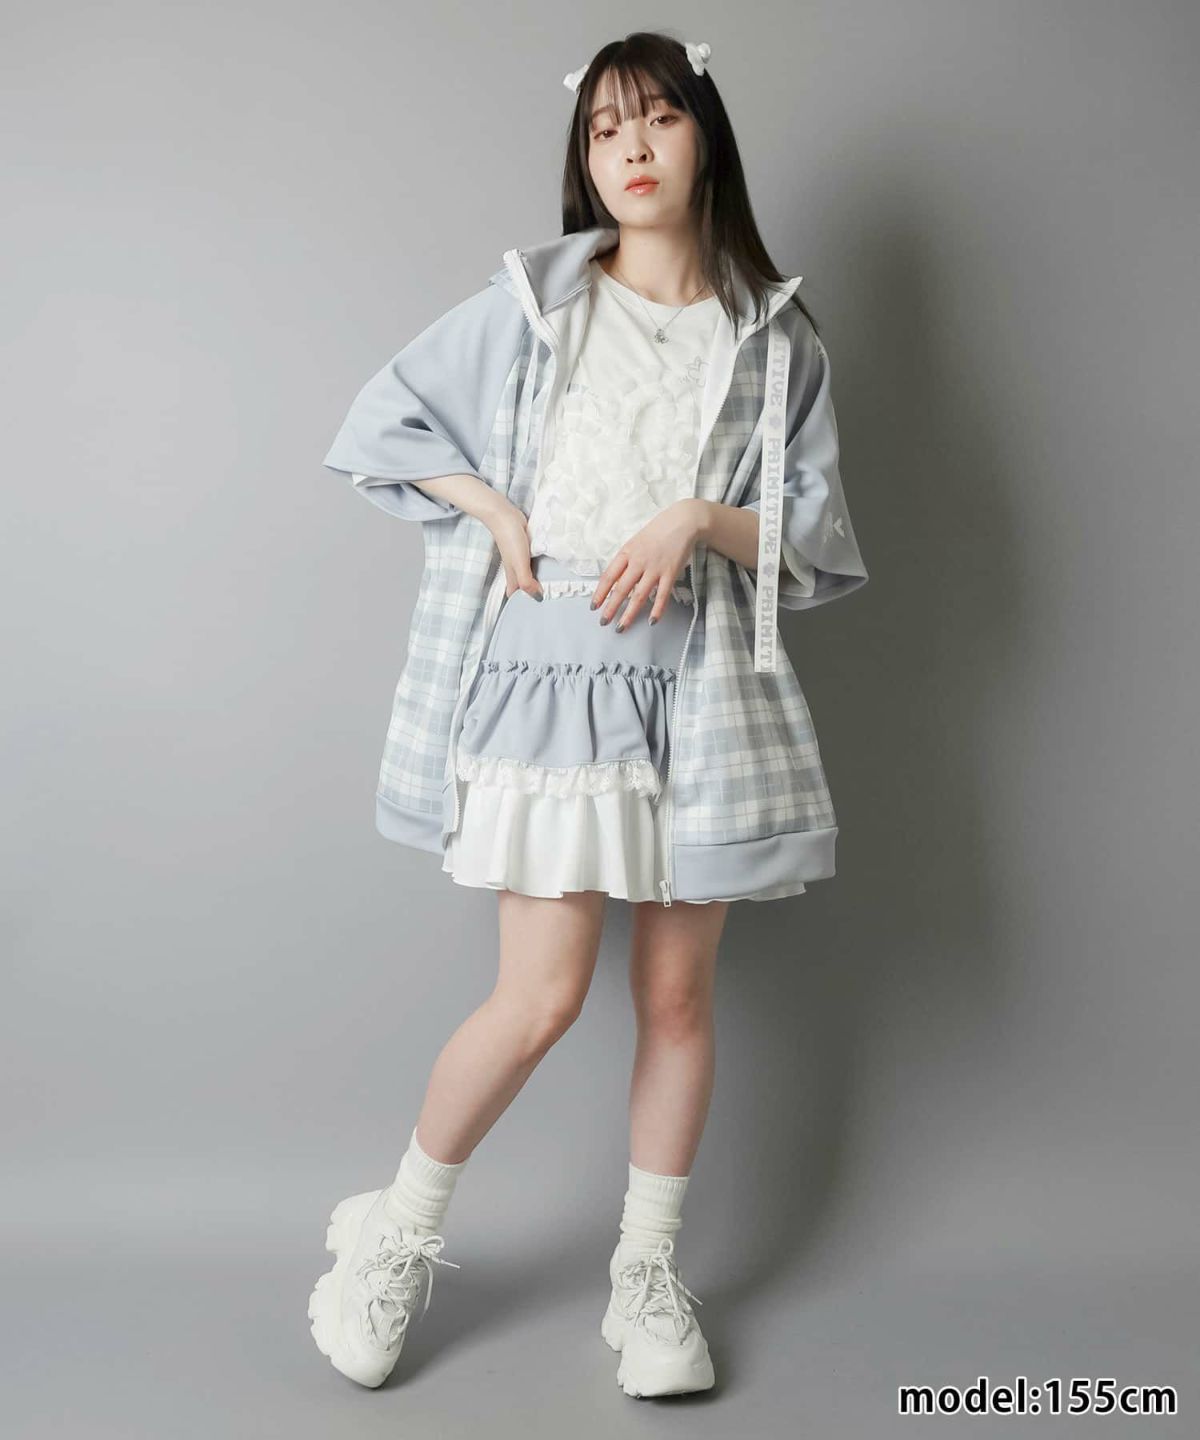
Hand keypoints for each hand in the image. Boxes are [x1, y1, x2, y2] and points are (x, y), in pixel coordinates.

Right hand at [480, 495, 543, 599]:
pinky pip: (536, 560)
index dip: (523, 603)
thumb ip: (527, 582)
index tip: (538, 609)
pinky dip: (543, 564)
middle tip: (553, 599)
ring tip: (557, 585)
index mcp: (513, 575)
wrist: (505, 515)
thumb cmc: (510, 540)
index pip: (515, 594)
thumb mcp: (519, 565)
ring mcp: (522, 557)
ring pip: (531, 572)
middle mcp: (517, 568)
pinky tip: (553, 565)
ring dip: (540, 578)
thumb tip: (538, 597)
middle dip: (534, 592)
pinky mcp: (528, 547)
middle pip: (525, 585)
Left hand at [590, 500, 707, 629]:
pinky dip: (657, 609)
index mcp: (626, 552)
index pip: (608, 576)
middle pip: (621, 589)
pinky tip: (652, 621)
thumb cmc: (657, 531)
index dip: (600, 593)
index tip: (594, 606)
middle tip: (604, 622)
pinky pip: (662, 595)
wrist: (682, 521)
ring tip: (621, 627)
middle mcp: (638, 561)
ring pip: (639, 595)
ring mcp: (655, 568)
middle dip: (611, 608)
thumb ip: (626, 560)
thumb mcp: (635, 542)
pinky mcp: (671, 573)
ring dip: (629, 614)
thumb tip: (615, 580)